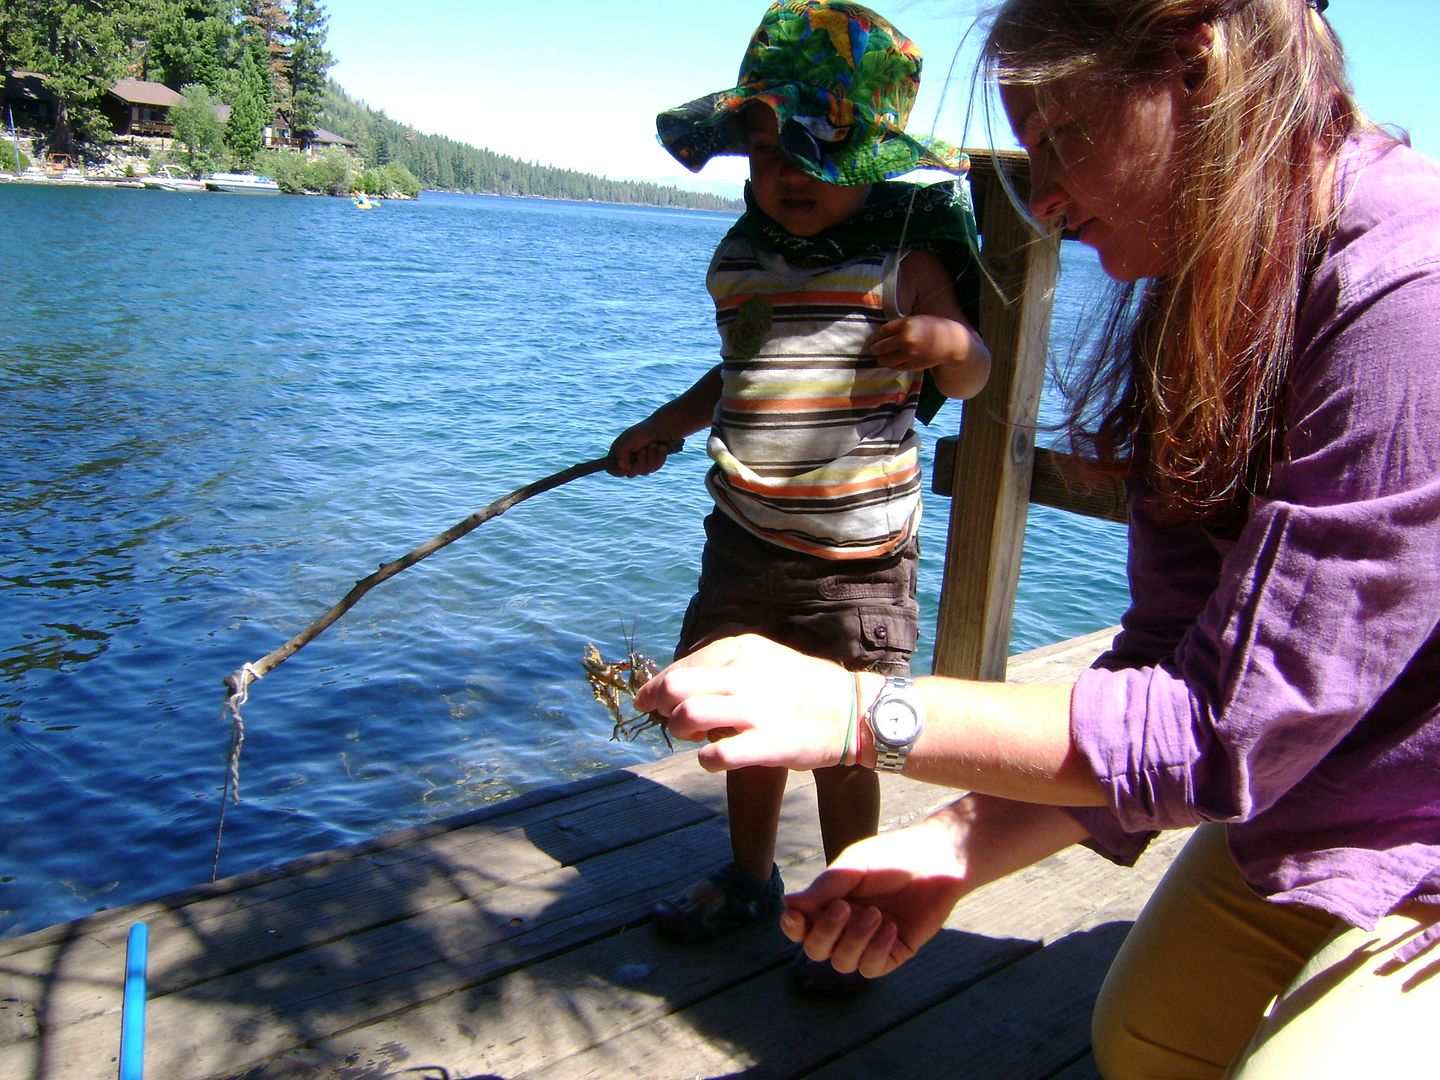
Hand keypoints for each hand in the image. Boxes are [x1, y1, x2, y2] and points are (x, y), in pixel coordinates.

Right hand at [607, 423, 674, 476]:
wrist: (662, 427)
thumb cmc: (643, 432)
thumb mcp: (629, 440)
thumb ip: (621, 453)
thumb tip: (622, 468)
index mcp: (618, 453)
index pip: (612, 469)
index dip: (618, 471)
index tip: (628, 465)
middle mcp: (628, 460)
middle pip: (631, 474)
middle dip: (640, 462)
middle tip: (644, 450)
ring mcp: (640, 463)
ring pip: (645, 472)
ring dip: (652, 457)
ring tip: (654, 444)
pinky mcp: (652, 464)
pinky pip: (655, 468)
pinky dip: (660, 457)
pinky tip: (661, 447)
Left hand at [633, 634, 854, 771]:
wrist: (852, 709)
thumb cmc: (801, 686)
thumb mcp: (762, 658)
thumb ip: (723, 667)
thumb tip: (678, 684)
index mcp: (739, 649)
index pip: (680, 667)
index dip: (656, 688)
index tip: (650, 702)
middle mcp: (743, 674)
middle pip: (675, 688)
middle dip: (660, 707)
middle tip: (668, 720)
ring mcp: (756, 708)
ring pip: (690, 716)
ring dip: (680, 731)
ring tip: (693, 739)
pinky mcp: (770, 742)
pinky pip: (718, 754)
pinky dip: (706, 759)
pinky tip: (713, 759)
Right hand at [780, 816, 970, 978]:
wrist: (936, 860)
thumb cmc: (891, 857)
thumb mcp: (853, 867)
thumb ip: (822, 888)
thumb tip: (788, 904)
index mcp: (829, 904)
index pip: (801, 927)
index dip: (793, 928)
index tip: (796, 917)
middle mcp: (845, 927)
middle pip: (817, 951)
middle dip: (826, 933)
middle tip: (843, 908)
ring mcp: (868, 943)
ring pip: (843, 963)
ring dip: (855, 940)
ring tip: (876, 913)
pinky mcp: (894, 953)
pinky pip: (872, 968)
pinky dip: (877, 950)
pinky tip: (891, 927)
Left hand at [866, 314, 963, 371]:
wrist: (949, 343)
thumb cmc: (932, 328)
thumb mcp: (915, 320)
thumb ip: (899, 326)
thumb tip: (879, 334)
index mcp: (906, 325)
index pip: (882, 332)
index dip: (873, 337)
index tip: (870, 340)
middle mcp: (906, 340)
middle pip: (880, 347)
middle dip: (873, 349)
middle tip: (872, 349)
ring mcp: (908, 354)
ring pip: (885, 360)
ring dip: (880, 359)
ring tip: (880, 357)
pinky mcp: (911, 365)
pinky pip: (894, 367)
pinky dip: (890, 364)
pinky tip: (891, 361)